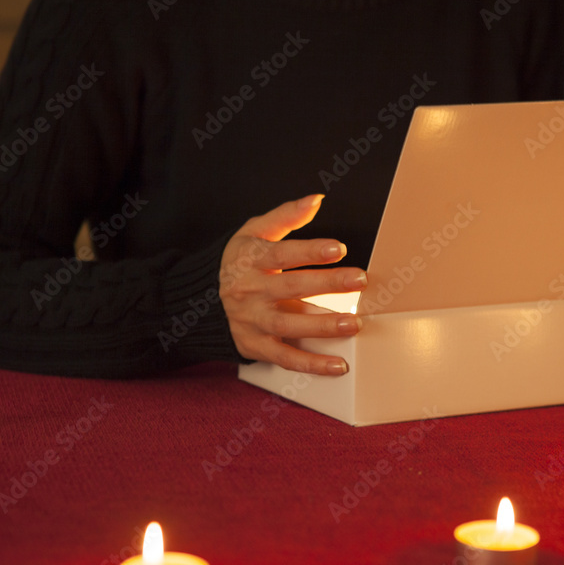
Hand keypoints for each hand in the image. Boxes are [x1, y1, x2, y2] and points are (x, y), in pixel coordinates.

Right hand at [220, 194, 366, 375]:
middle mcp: (250, 291)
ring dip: (323, 326)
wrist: (203, 298)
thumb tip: (316, 199)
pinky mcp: (256, 345)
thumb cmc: (242, 261)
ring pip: (289, 324)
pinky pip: (285, 358)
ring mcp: (252, 320)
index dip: (311, 251)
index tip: (338, 249)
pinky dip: (311, 364)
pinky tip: (338, 365)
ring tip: (353, 324)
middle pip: (290, 288)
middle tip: (360, 280)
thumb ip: (286, 215)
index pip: (282, 254)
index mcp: (251, 260)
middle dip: (327, 284)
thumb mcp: (255, 231)